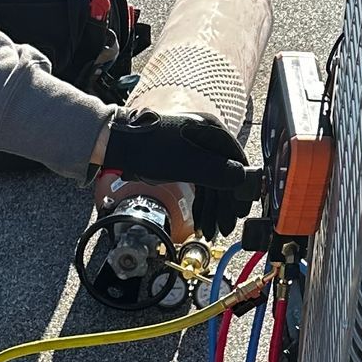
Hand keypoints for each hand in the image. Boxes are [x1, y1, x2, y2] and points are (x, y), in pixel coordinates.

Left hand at [100, 105, 263, 237]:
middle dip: (224, 205)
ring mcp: (195, 148)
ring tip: (211, 230)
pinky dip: (200, 202)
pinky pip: (199, 183)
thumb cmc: (148, 149)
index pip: (237, 162)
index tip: (241, 210)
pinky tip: (200, 220)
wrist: (120, 145)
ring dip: (212, 208)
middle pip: (225, 175)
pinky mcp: (184, 159)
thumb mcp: (187, 163)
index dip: (241, 189)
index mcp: (212, 131)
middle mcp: (207, 137)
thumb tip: (242, 179)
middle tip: (225, 227)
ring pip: (211, 182)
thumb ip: (217, 171)